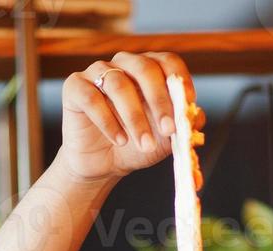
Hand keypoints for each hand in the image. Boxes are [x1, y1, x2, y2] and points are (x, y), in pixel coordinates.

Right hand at [57, 51, 199, 184]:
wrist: (102, 165)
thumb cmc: (135, 146)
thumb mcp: (166, 140)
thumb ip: (183, 126)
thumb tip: (197, 117)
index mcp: (149, 70)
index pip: (168, 62)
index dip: (180, 81)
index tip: (187, 107)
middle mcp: (124, 65)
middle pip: (144, 68)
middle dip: (159, 101)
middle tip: (168, 131)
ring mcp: (98, 73)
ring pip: (118, 85)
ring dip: (135, 118)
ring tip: (144, 145)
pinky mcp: (75, 87)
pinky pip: (91, 98)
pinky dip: (108, 121)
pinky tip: (119, 141)